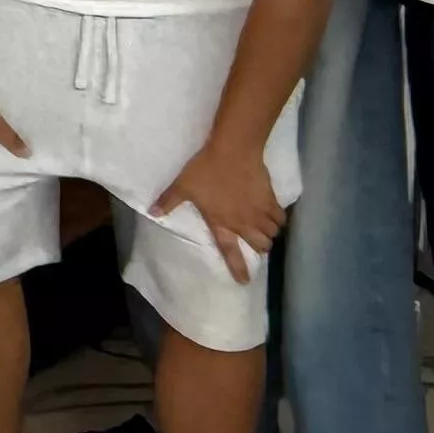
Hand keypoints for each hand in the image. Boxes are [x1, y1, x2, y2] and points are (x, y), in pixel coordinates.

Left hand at [155, 142, 286, 281]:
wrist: (233, 151)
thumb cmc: (206, 170)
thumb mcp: (182, 186)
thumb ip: (169, 201)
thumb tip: (152, 213)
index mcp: (222, 223)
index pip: (231, 252)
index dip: (238, 268)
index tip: (244, 281)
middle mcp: (244, 223)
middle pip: (260, 246)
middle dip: (259, 248)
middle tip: (255, 243)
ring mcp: (260, 212)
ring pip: (272, 234)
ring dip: (269, 235)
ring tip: (264, 230)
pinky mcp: (271, 200)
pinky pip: (281, 218)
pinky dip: (279, 221)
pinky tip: (274, 217)